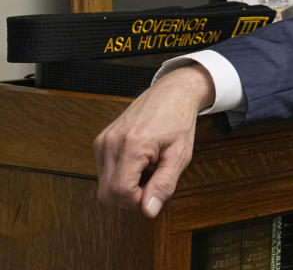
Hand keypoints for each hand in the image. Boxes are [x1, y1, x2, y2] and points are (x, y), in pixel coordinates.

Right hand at [94, 64, 213, 217]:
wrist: (172, 93)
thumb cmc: (179, 119)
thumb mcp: (180, 155)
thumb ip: (164, 184)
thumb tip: (149, 211)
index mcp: (131, 144)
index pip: (120, 192)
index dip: (137, 202)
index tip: (156, 194)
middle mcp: (110, 142)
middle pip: (107, 193)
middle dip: (131, 199)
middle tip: (154, 183)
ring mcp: (102, 141)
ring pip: (104, 186)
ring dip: (126, 188)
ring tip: (149, 171)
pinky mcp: (100, 142)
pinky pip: (104, 172)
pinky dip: (121, 177)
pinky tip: (139, 165)